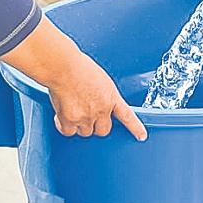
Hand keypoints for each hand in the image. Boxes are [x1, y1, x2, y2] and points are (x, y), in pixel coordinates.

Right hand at [1, 17, 146, 140]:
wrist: (64, 67)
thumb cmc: (77, 66)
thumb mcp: (98, 78)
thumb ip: (100, 92)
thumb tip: (94, 99)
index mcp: (111, 96)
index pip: (127, 115)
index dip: (135, 128)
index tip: (141, 136)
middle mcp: (101, 109)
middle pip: (103, 130)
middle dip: (96, 124)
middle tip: (86, 114)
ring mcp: (86, 116)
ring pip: (85, 131)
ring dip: (79, 124)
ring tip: (71, 108)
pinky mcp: (70, 120)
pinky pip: (68, 131)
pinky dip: (64, 125)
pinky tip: (61, 116)